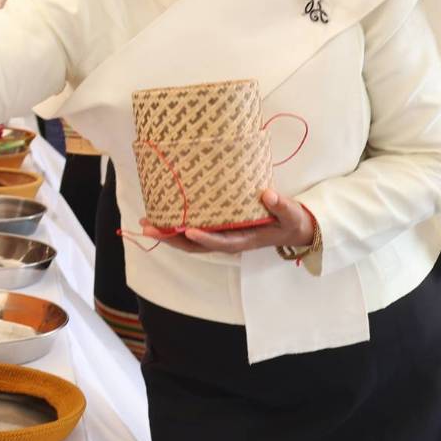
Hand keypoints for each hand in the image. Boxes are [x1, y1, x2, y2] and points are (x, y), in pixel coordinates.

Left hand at [141, 188, 314, 254]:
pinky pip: (194, 232)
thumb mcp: (291, 214)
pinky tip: (162, 217)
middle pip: (197, 246)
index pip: (222, 242)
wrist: (293, 229)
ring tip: (146, 224)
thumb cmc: (291, 221)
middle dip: (173, 239)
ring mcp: (222, 236)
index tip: (189, 230)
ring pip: (191, 242)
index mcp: (245, 240)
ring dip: (169, 235)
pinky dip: (177, 228)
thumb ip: (281, 206)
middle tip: (150, 228)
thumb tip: (268, 195)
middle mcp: (229, 241)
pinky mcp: (219, 229)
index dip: (205, 238)